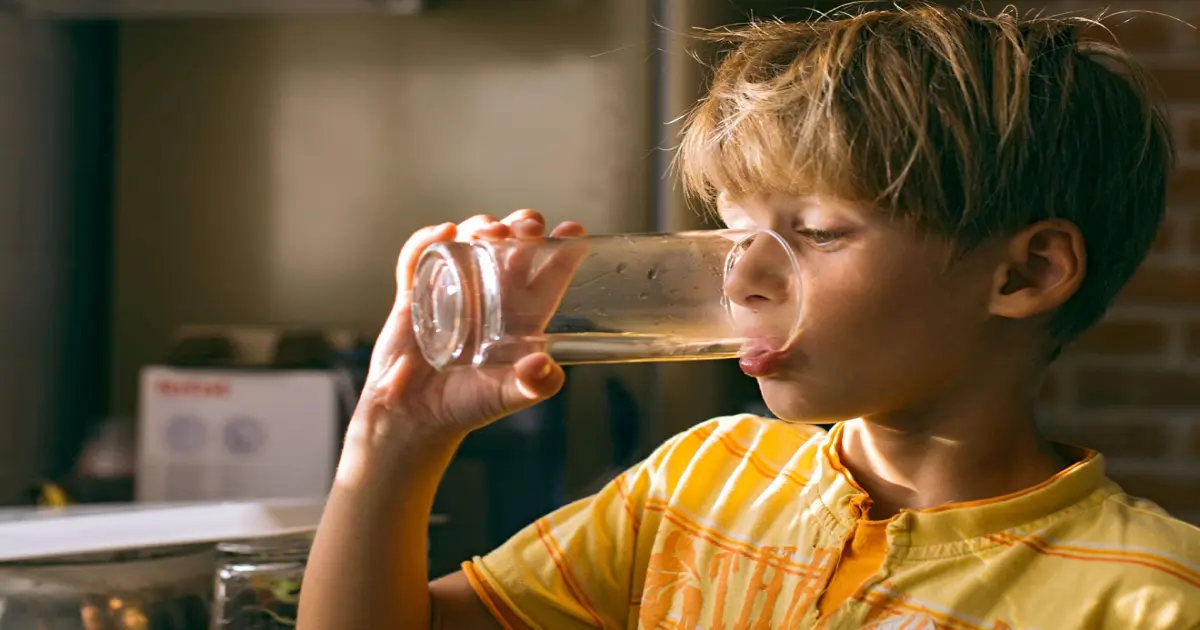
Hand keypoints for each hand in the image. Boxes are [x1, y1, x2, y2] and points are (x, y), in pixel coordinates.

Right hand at [353, 210, 586, 445]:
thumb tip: (544, 366)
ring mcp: (452, 291)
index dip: (562, 251)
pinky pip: (420, 258)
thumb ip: (531, 386)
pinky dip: (428, 240)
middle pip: (513, 248)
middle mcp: (490, 297)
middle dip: (523, 228)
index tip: (574, 230)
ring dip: (481, 227)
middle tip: (529, 226)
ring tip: (489, 231)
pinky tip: (444, 233)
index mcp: (519, 317)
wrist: (412, 416)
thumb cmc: (465, 406)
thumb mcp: (505, 397)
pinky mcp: (416, 294)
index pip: (547, 276)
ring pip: (471, 243)